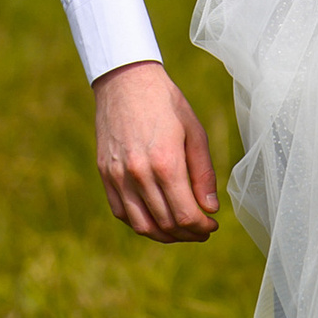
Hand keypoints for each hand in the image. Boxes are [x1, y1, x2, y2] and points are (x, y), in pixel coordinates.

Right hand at [93, 62, 220, 241]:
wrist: (126, 81)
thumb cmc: (167, 103)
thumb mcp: (195, 132)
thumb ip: (203, 173)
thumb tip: (210, 208)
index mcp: (166, 163)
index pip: (185, 214)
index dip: (201, 227)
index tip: (212, 225)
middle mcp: (139, 174)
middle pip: (165, 224)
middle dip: (188, 234)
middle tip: (201, 231)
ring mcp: (118, 176)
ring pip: (141, 225)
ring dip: (165, 236)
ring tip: (181, 231)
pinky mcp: (105, 175)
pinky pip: (122, 212)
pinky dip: (140, 223)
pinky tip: (157, 218)